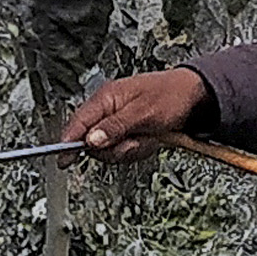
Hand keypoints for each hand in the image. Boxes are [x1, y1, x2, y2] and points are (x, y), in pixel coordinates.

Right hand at [60, 67, 209, 159]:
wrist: (193, 96)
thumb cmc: (170, 95)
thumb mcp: (144, 112)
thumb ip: (115, 126)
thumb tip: (90, 140)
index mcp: (106, 98)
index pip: (78, 122)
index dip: (68, 142)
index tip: (63, 159)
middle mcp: (107, 110)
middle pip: (92, 143)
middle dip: (114, 149)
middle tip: (134, 142)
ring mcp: (117, 123)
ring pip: (109, 150)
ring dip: (129, 150)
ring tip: (147, 138)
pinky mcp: (127, 133)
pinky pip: (123, 151)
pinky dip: (138, 150)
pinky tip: (150, 139)